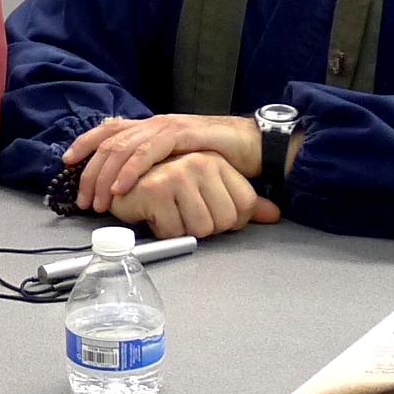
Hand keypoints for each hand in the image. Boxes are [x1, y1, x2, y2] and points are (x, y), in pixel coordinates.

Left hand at [65, 114, 261, 212]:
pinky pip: (149, 151)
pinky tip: (121, 187)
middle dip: (90, 172)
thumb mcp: (178, 162)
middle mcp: (155, 123)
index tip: (66, 162)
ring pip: (123, 147)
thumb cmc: (216, 157)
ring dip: (105, 176)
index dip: (85, 143)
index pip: (109, 129)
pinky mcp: (183, 135)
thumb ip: (156, 167)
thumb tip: (128, 186)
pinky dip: (130, 170)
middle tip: (83, 199)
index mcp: (151, 128)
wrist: (252, 145)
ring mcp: (168, 127)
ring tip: (98, 201)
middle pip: (110, 142)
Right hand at [108, 152, 280, 238]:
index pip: (245, 208)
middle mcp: (201, 163)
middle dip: (202, 228)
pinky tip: (152, 214)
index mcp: (216, 162)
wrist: (119, 179)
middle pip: (225, 222)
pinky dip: (162, 231)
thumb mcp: (210, 190)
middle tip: (182, 214)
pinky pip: (174, 231)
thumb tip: (274, 214)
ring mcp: (178, 172)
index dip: (227, 222)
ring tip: (166, 213)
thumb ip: (244, 204)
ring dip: (181, 230)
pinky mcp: (156, 188)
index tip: (206, 214)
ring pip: (201, 229)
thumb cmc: (164, 187)